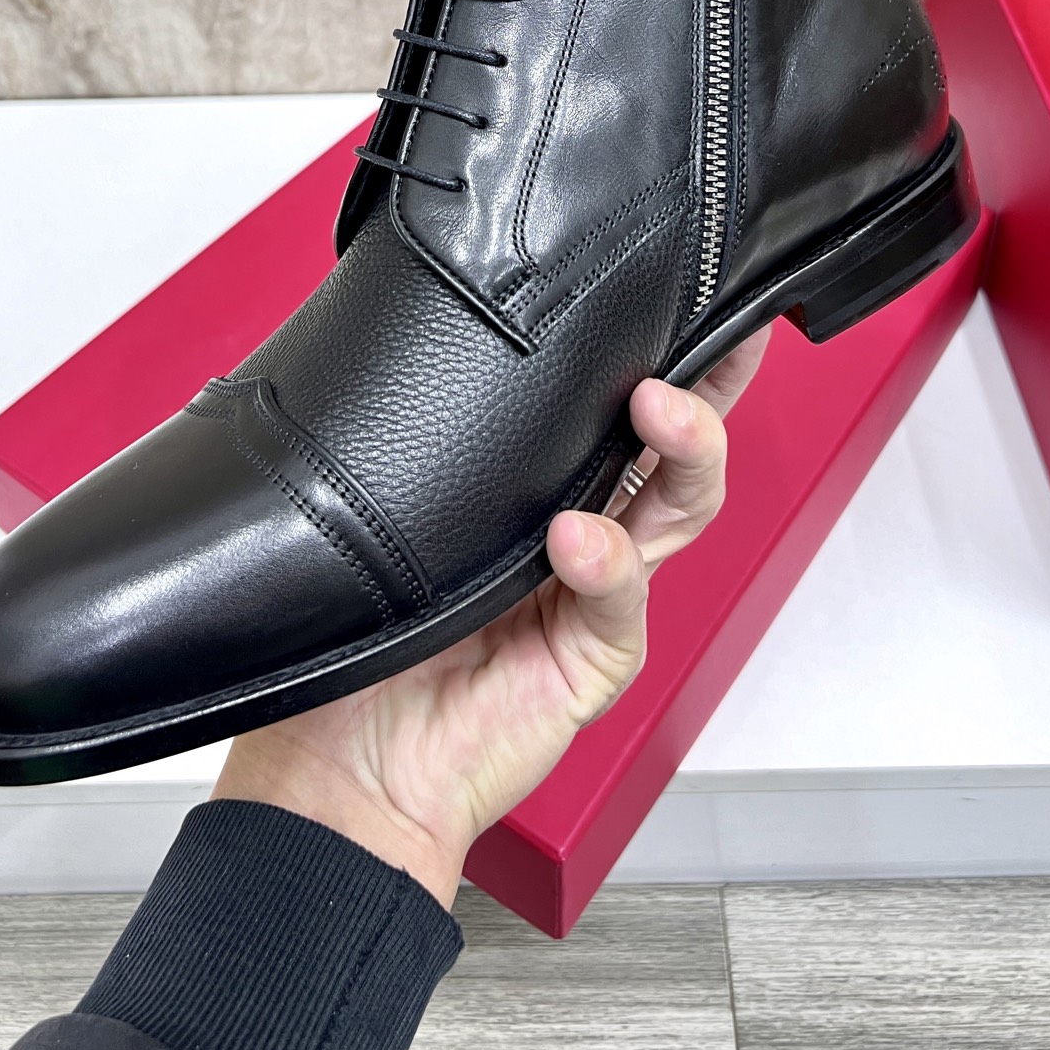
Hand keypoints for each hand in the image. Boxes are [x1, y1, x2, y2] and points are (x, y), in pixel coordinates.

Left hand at [212, 330, 768, 907]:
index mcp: (544, 482)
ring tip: (656, 408)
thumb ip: (441, 435)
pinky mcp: (595, 655)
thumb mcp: (399, 505)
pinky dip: (607, 563)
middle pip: (676, 445)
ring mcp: (597, 591)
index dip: (668, 351)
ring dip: (680, 450)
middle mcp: (585, 526)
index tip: (696, 288)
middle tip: (705, 339)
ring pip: (676, 508)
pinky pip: (618, 598)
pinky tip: (577, 539)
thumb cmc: (363, 628)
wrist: (342, 762)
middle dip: (707, 385)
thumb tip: (430, 324)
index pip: (616, 405)